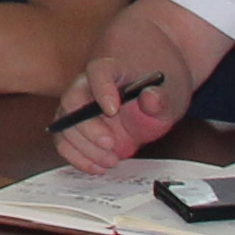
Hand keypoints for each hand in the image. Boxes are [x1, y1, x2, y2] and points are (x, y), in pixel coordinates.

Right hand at [52, 57, 179, 172]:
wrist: (151, 104)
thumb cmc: (158, 93)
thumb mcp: (170, 96)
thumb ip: (161, 99)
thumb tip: (150, 96)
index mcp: (112, 68)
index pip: (98, 71)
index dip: (101, 90)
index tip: (113, 110)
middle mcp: (87, 85)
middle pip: (73, 100)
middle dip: (89, 126)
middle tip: (110, 144)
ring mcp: (77, 107)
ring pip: (65, 125)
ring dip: (85, 147)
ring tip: (112, 160)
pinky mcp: (74, 129)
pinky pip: (64, 142)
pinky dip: (78, 158)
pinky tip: (99, 166)